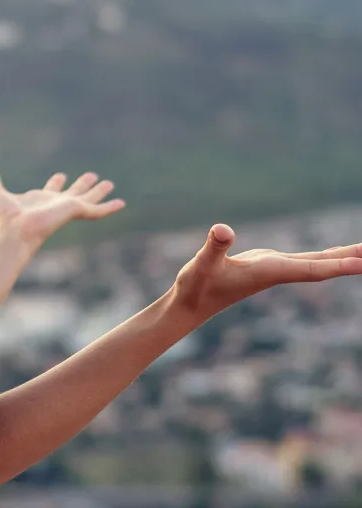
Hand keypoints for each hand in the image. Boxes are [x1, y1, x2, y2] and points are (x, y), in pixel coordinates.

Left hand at [0, 161, 124, 254]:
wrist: (12, 233)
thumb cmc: (1, 217)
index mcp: (39, 200)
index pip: (50, 190)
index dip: (56, 183)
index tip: (61, 175)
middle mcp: (54, 205)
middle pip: (72, 192)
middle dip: (82, 185)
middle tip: (93, 176)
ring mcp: (65, 209)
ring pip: (87, 199)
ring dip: (99, 192)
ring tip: (110, 183)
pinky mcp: (74, 212)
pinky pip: (96, 210)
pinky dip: (109, 207)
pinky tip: (120, 203)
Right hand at [173, 224, 361, 323]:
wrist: (191, 306)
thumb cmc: (196, 286)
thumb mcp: (202, 264)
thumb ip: (214, 247)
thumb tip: (223, 230)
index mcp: (268, 272)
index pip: (311, 268)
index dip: (339, 265)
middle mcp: (276, 272)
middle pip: (322, 267)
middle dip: (350, 261)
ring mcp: (273, 270)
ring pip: (315, 263)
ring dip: (342, 258)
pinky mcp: (266, 266)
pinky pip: (304, 262)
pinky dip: (323, 258)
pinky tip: (331, 256)